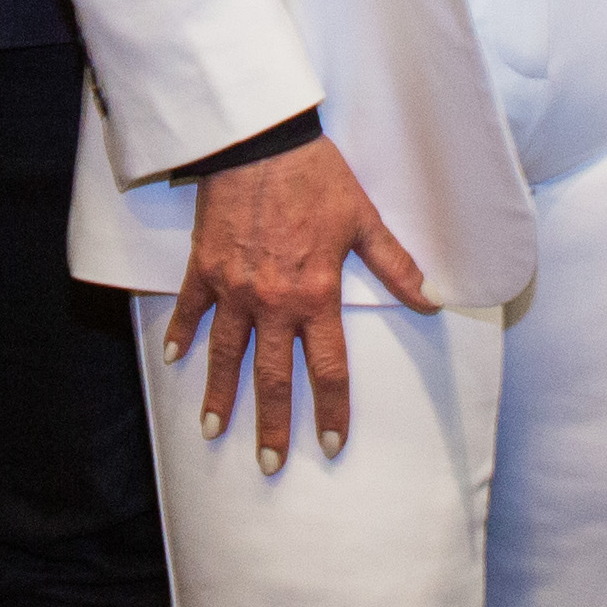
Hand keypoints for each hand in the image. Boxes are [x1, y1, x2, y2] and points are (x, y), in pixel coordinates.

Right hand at [170, 134, 429, 468]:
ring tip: (214, 430)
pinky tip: (172, 358)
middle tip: (269, 464)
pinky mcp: (204, 266)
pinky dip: (180, 333)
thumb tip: (433, 299)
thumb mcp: (364, 220)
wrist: (261, 142)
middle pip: (273, 377)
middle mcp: (273, 302)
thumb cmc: (316, 176)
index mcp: (316, 295)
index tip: (333, 444)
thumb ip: (396, 265)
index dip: (332, 410)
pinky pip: (190, 308)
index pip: (328, 368)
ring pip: (226, 355)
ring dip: (221, 395)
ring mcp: (233, 288)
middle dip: (273, 425)